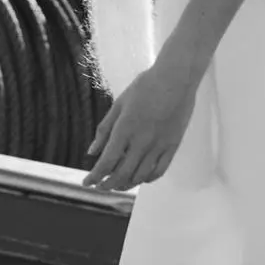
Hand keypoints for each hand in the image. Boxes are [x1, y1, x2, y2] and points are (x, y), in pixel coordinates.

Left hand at [82, 56, 200, 192]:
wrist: (177, 78)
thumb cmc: (145, 86)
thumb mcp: (119, 104)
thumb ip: (104, 129)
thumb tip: (91, 152)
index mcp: (125, 129)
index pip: (106, 162)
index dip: (95, 177)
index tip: (87, 183)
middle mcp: (141, 141)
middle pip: (121, 174)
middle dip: (108, 185)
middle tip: (100, 187)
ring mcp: (159, 145)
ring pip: (140, 176)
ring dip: (126, 184)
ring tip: (118, 184)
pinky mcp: (173, 145)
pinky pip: (159, 171)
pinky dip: (147, 179)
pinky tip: (140, 178)